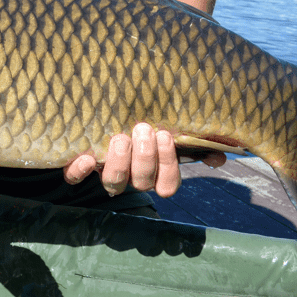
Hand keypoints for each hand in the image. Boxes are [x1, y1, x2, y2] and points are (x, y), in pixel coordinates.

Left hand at [63, 122, 223, 197]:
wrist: (102, 111)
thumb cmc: (145, 123)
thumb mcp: (173, 130)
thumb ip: (197, 142)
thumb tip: (221, 157)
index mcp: (155, 173)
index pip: (167, 184)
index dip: (168, 165)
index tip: (167, 135)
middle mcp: (131, 177)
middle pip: (141, 182)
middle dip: (145, 157)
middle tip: (143, 129)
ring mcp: (105, 174)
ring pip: (113, 183)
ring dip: (118, 163)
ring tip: (120, 138)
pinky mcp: (78, 167)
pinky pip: (75, 177)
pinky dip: (80, 170)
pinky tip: (87, 156)